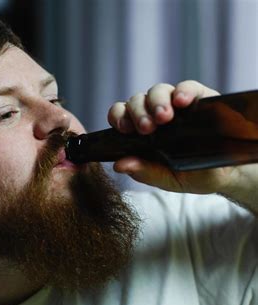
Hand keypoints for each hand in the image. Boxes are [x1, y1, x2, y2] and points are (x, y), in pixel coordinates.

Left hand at [107, 81, 257, 211]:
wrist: (225, 175)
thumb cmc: (190, 174)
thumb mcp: (167, 178)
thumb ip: (144, 171)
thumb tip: (119, 165)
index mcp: (140, 130)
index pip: (121, 114)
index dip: (119, 117)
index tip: (124, 129)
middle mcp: (154, 113)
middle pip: (137, 101)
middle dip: (138, 112)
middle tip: (146, 128)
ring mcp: (176, 104)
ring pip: (158, 91)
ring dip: (157, 102)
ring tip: (165, 117)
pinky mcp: (199, 97)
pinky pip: (188, 87)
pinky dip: (183, 91)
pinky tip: (182, 101)